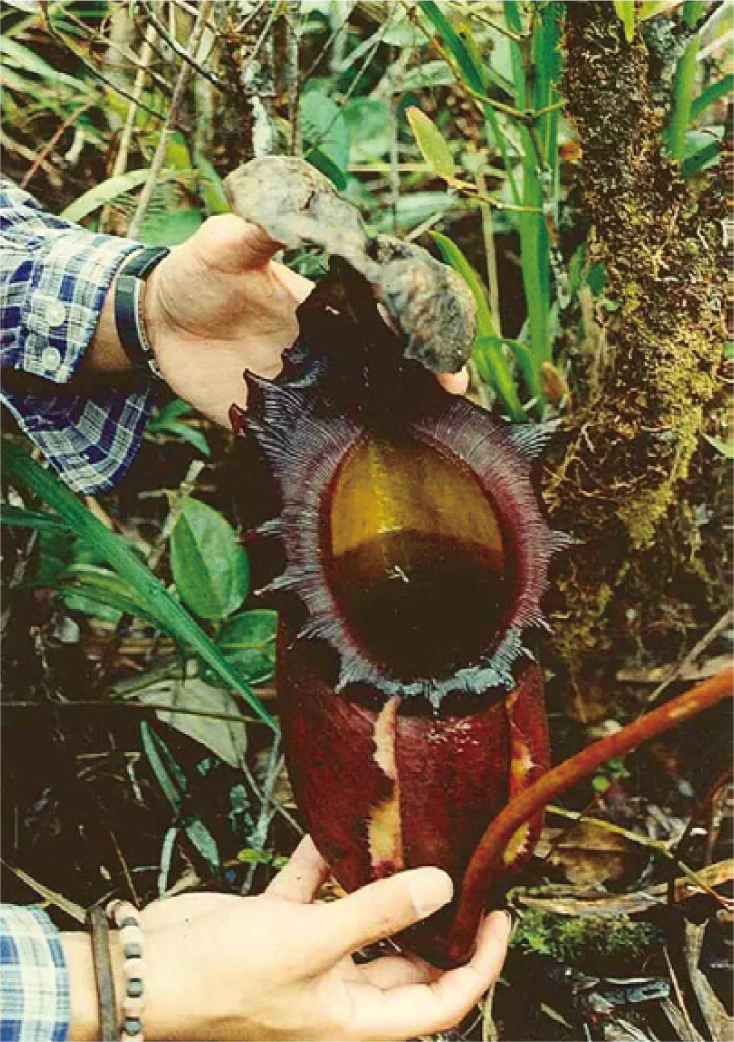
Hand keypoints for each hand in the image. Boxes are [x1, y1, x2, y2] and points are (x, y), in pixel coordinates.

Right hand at [62, 837, 509, 1041]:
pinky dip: (323, 861)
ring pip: (360, 921)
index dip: (478, 965)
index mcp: (353, 1019)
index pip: (440, 1004)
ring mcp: (306, 957)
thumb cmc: (226, 979)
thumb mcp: (312, 944)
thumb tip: (442, 887)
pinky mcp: (276, 925)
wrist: (146, 971)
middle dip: (433, 919)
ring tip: (409, 840)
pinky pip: (312, 889)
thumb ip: (378, 913)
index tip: (499, 917)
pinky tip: (332, 826)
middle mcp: (336, 991)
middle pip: (405, 962)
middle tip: (460, 868)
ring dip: (379, 884)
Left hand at [86, 215, 467, 420]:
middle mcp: (327, 350)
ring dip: (392, 427)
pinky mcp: (279, 422)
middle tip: (452, 409)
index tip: (449, 363)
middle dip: (425, 390)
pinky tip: (364, 473)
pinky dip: (340, 457)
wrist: (156, 323)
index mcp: (327, 307)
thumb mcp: (225, 243)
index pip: (389, 321)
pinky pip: (317, 443)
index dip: (423, 338)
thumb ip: (263, 230)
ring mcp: (306, 389)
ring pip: (363, 410)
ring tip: (425, 447)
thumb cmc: (197, 272)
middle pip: (389, 372)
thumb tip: (306, 214)